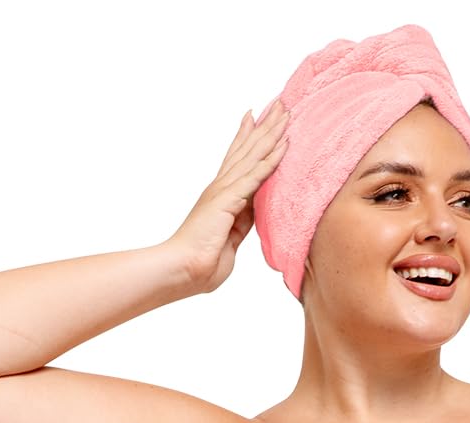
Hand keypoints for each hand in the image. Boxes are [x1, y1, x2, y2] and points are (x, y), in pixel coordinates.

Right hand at [162, 101, 289, 294]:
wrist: (183, 270)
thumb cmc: (201, 263)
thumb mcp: (229, 239)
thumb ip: (241, 223)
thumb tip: (252, 212)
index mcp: (219, 197)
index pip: (236, 161)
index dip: (246, 138)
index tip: (256, 118)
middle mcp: (220, 187)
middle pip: (247, 150)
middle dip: (264, 127)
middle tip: (279, 105)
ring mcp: (224, 191)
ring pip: (253, 156)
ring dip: (271, 135)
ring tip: (285, 114)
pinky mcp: (228, 200)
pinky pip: (255, 176)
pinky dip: (270, 160)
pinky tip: (283, 146)